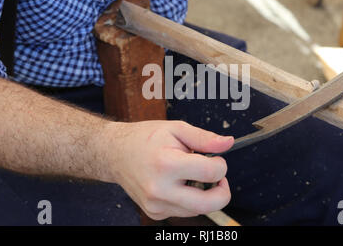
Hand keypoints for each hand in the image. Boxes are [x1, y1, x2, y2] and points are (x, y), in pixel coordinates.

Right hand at [100, 120, 233, 219]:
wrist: (114, 154)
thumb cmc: (144, 138)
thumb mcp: (176, 129)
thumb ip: (204, 138)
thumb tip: (228, 143)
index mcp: (166, 164)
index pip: (211, 173)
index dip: (221, 165)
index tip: (215, 159)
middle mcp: (159, 189)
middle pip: (209, 204)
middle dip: (222, 191)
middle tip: (218, 177)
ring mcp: (156, 205)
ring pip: (199, 210)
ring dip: (204, 194)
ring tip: (190, 175)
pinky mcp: (154, 213)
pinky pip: (185, 212)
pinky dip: (190, 199)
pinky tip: (178, 184)